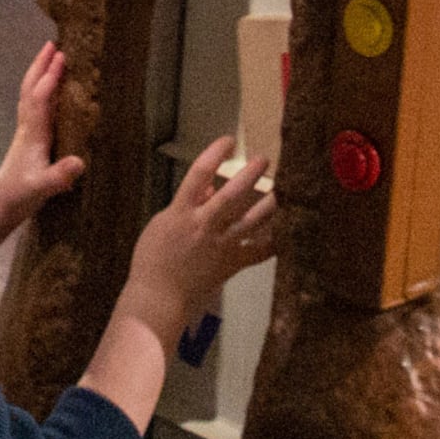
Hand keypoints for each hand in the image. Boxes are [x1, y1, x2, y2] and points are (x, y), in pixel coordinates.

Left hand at [0, 43, 87, 215]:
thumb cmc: (19, 196)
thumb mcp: (41, 188)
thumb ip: (59, 176)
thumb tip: (79, 162)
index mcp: (32, 134)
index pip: (40, 98)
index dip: (50, 77)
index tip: (61, 57)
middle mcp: (28, 128)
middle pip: (31, 89)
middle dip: (41, 65)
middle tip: (53, 44)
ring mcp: (27, 132)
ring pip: (32, 95)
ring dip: (40, 74)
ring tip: (52, 58)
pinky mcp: (30, 139)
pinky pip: (37, 107)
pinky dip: (43, 91)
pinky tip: (53, 91)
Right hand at [121, 135, 278, 335]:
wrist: (158, 298)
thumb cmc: (152, 260)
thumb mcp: (162, 224)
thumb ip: (188, 204)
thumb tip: (210, 185)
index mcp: (182, 213)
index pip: (199, 173)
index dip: (214, 153)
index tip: (227, 141)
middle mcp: (204, 225)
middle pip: (233, 194)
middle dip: (250, 174)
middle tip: (265, 159)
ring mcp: (221, 245)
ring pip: (253, 220)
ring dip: (270, 203)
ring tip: (283, 189)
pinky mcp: (232, 264)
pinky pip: (259, 252)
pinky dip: (274, 242)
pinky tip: (286, 232)